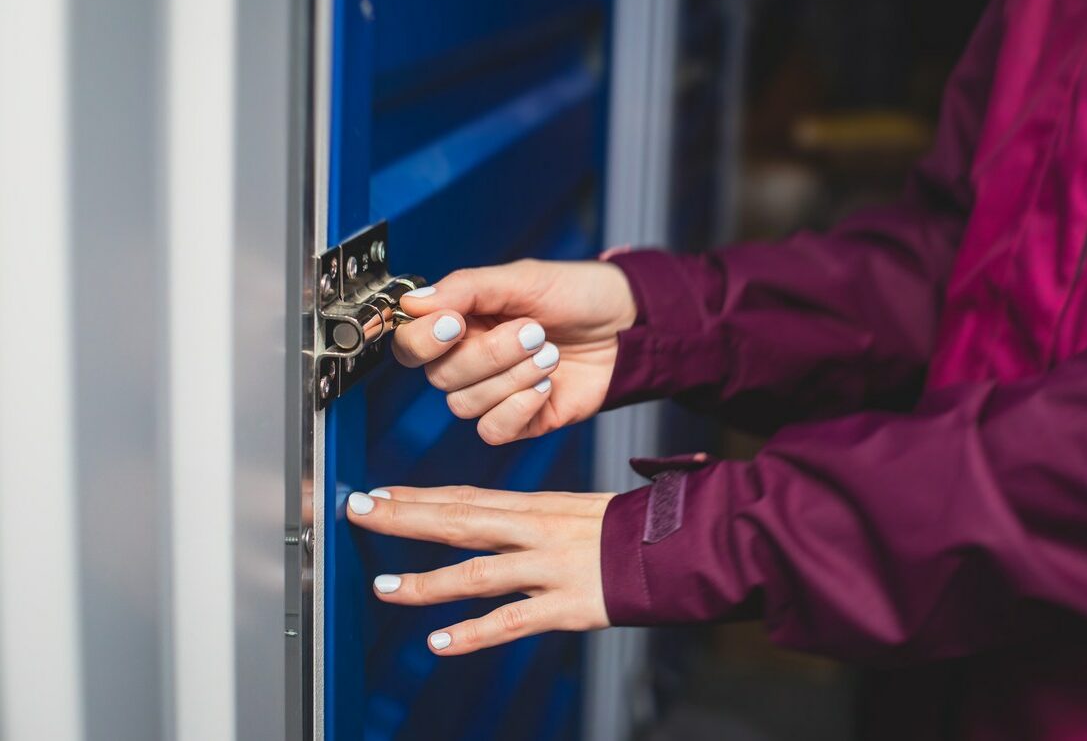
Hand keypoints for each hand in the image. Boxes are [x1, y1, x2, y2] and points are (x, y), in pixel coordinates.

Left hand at [346, 484, 613, 653]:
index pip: (466, 496)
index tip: (377, 493)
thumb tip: (488, 517)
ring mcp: (549, 568)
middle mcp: (536, 531)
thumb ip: (529, 518)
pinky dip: (473, 633)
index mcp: (536, 506)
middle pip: (459, 520)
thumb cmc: (628, 530)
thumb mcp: (573, 509)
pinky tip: (438, 642)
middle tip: (358, 511)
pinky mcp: (566, 605)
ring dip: (426, 582)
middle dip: (405, 517)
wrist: (679, 546)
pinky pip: (512, 621)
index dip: (418, 496)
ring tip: (384, 587)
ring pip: (476, 574)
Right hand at [391, 259, 636, 444]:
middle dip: (490, 354)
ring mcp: (494, 393)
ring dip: (511, 378)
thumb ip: (466, 288)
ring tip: (549, 353)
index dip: (426, 339)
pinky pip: (493, 431)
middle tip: (532, 330)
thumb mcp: (522, 278)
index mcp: (461, 322)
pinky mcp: (521, 420)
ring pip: (465, 406)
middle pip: (441, 377)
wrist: (629, 323)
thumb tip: (414, 302)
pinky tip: (546, 385)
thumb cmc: (578, 294)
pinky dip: (518, 408)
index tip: (456, 323)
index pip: (411, 344)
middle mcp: (470, 360)